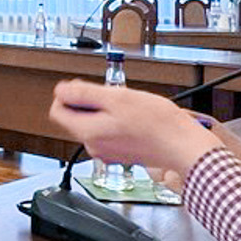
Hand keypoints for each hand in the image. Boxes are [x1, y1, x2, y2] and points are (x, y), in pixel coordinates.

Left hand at [48, 79, 224, 179]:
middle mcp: (94, 146)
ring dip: (105, 111)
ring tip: (127, 107)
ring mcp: (108, 152)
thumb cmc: (156, 124)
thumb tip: (61, 90)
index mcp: (88, 133)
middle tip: (112, 95)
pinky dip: (117, 121)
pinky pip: (109, 132)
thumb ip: (84, 94)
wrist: (182, 146)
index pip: (57, 111)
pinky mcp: (121, 153)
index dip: (67, 94)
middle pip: (75, 117)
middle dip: (89, 102)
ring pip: (93, 124)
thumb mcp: (117, 98)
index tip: (85, 87)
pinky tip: (135, 118)